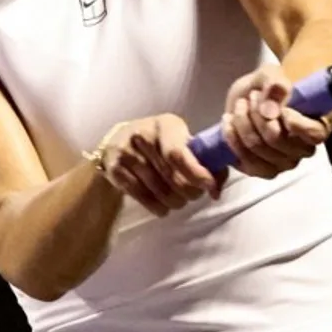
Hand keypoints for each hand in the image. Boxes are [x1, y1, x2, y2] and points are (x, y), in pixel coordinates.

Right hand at [98, 114, 226, 216]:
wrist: (118, 141)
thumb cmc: (159, 143)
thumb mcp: (180, 140)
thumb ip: (203, 159)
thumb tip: (217, 189)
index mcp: (166, 125)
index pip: (179, 154)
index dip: (197, 173)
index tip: (210, 187)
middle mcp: (143, 135)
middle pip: (171, 176)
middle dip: (190, 192)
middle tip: (195, 195)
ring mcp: (126, 152)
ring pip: (158, 190)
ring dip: (175, 201)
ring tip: (179, 200)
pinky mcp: (115, 169)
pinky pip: (142, 197)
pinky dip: (157, 207)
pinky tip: (163, 206)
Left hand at [221, 64, 331, 178]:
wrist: (251, 97)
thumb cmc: (271, 87)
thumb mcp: (274, 75)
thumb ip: (276, 84)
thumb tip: (273, 103)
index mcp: (315, 127)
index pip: (314, 134)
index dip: (295, 121)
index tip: (281, 105)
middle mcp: (301, 151)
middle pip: (276, 139)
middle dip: (257, 113)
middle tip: (252, 96)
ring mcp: (281, 163)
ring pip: (257, 147)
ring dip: (243, 123)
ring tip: (241, 105)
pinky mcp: (259, 169)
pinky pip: (244, 161)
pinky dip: (232, 138)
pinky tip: (228, 121)